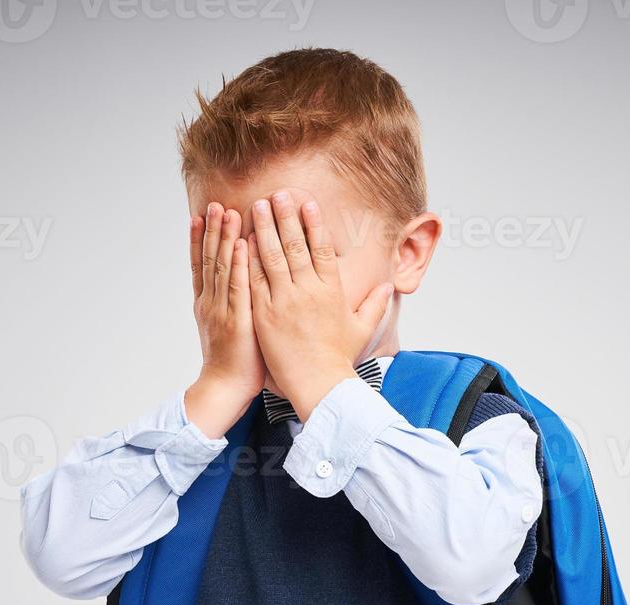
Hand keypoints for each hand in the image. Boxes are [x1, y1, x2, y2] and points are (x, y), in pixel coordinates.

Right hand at [185, 203, 263, 437]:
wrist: (225, 390)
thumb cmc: (235, 365)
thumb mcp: (228, 331)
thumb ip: (231, 308)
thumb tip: (238, 293)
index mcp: (207, 305)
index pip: (201, 265)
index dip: (200, 240)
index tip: (200, 216)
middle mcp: (210, 303)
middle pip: (209, 259)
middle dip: (212, 230)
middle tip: (213, 203)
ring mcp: (221, 310)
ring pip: (221, 267)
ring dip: (223, 238)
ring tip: (225, 211)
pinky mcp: (236, 320)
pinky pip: (237, 286)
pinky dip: (238, 264)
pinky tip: (240, 244)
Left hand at [247, 191, 394, 420]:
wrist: (319, 384)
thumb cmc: (338, 359)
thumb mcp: (361, 328)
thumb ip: (374, 304)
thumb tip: (387, 287)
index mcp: (332, 291)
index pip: (322, 248)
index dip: (313, 223)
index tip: (307, 203)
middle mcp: (308, 291)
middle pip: (295, 245)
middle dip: (285, 216)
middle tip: (277, 194)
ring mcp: (284, 301)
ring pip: (272, 256)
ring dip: (264, 228)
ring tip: (258, 207)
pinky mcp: (264, 314)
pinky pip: (254, 279)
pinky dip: (248, 258)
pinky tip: (242, 239)